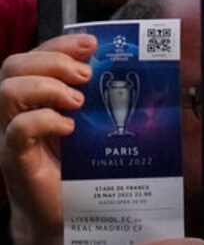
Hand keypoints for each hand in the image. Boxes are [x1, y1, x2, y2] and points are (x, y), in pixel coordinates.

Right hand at [0, 34, 97, 244]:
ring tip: (78, 102)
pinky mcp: (16, 160)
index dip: (59, 44)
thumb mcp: (95, 123)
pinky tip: (70, 127)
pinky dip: (45, 121)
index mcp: (36, 98)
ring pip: (8, 91)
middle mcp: (18, 112)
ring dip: (48, 87)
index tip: (91, 44)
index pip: (34, 56)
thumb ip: (102, 97)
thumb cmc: (83, 165)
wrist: (70, 213)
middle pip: (13, 66)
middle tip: (86, 76)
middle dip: (53, 60)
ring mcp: (11, 135)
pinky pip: (17, 129)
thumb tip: (137, 69)